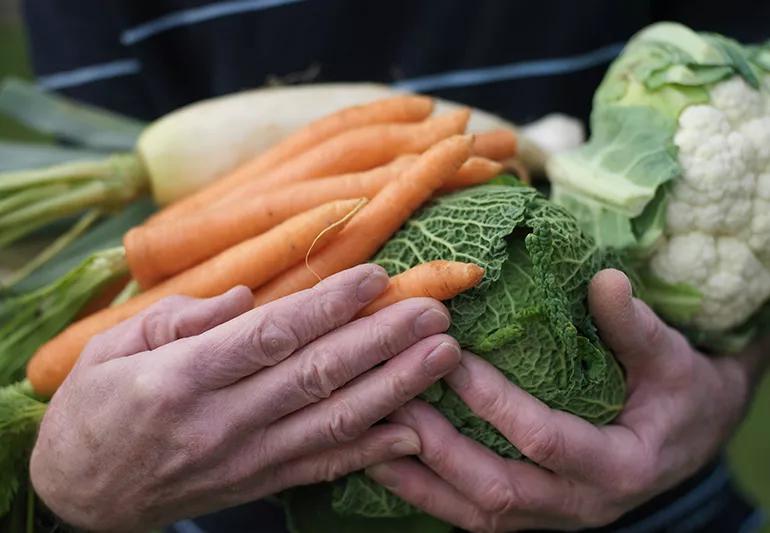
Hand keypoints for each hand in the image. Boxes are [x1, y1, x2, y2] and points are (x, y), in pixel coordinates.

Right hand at [30, 264, 461, 530]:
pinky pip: (323, 467)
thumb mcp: (110, 349)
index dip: (328, 305)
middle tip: (434, 310)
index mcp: (182, 378)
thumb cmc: (92, 410)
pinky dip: (373, 451)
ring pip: (333, 421)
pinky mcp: (258, 484)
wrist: (79, 497)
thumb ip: (180, 319)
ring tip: (443, 356)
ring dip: (395, 387)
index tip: (376, 277)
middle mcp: (221, 421)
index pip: (270, 334)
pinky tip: (414, 429)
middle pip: (317, 375)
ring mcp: (245, 459)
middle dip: (382, 339)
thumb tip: (244, 298)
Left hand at [366, 269, 761, 531]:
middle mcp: (581, 504)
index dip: (495, 402)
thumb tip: (606, 281)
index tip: (451, 357)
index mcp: (620, 466)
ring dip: (421, 478)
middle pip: (499, 489)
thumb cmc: (680, 392)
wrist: (687, 436)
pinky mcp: (531, 514)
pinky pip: (472, 514)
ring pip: (476, 513)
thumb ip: (637, 326)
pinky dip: (427, 492)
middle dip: (441, 445)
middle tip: (395, 396)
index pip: (546, 440)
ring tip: (374, 433)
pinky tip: (388, 460)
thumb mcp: (673, 358)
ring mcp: (553, 516)